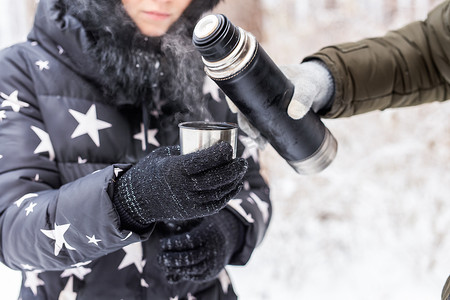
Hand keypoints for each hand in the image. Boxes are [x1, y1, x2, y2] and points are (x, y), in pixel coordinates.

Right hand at [112, 142, 247, 231]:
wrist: (138, 199)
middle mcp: (183, 187)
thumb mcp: (164, 154)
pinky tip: (235, 186)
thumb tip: (208, 144)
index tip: (229, 147)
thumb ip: (185, 151)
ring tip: (241, 171)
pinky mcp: (192, 212)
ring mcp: (189, 202)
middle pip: (216, 178)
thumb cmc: (152, 171)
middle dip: (234, 168)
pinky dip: (228, 195)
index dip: (220, 154)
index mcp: (175, 169)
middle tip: (242, 160)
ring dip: (234, 181)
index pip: (204, 161)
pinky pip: (216, 204)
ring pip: (219, 192)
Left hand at [157, 210, 242, 282]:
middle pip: (191, 257)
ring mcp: (213, 263)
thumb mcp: (194, 221)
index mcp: (209, 233)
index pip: (189, 241)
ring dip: (175, 269)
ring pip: (193, 269)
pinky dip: (182, 274)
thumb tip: (166, 223)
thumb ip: (181, 222)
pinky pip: (195, 277)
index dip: (174, 243)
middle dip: (172, 259)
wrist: (224, 242)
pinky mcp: (211, 273)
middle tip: (159, 258)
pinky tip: (172, 270)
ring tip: (163, 265)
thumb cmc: (202, 227)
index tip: (162, 243)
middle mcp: (213, 249)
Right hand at [226, 60, 334, 147]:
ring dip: (252, 132)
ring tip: (262, 145)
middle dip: (246, 124)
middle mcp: (259, 92)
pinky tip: (264, 143)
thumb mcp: (308, 87)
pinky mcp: (270, 113)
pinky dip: (260, 134)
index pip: (240, 86)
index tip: (235, 111)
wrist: (316, 87)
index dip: (233, 98)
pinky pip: (259, 123)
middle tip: (255, 136)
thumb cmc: (309, 82)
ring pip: (251, 118)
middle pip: (243, 107)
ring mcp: (263, 103)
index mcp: (262, 79)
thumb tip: (294, 113)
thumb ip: (304, 98)